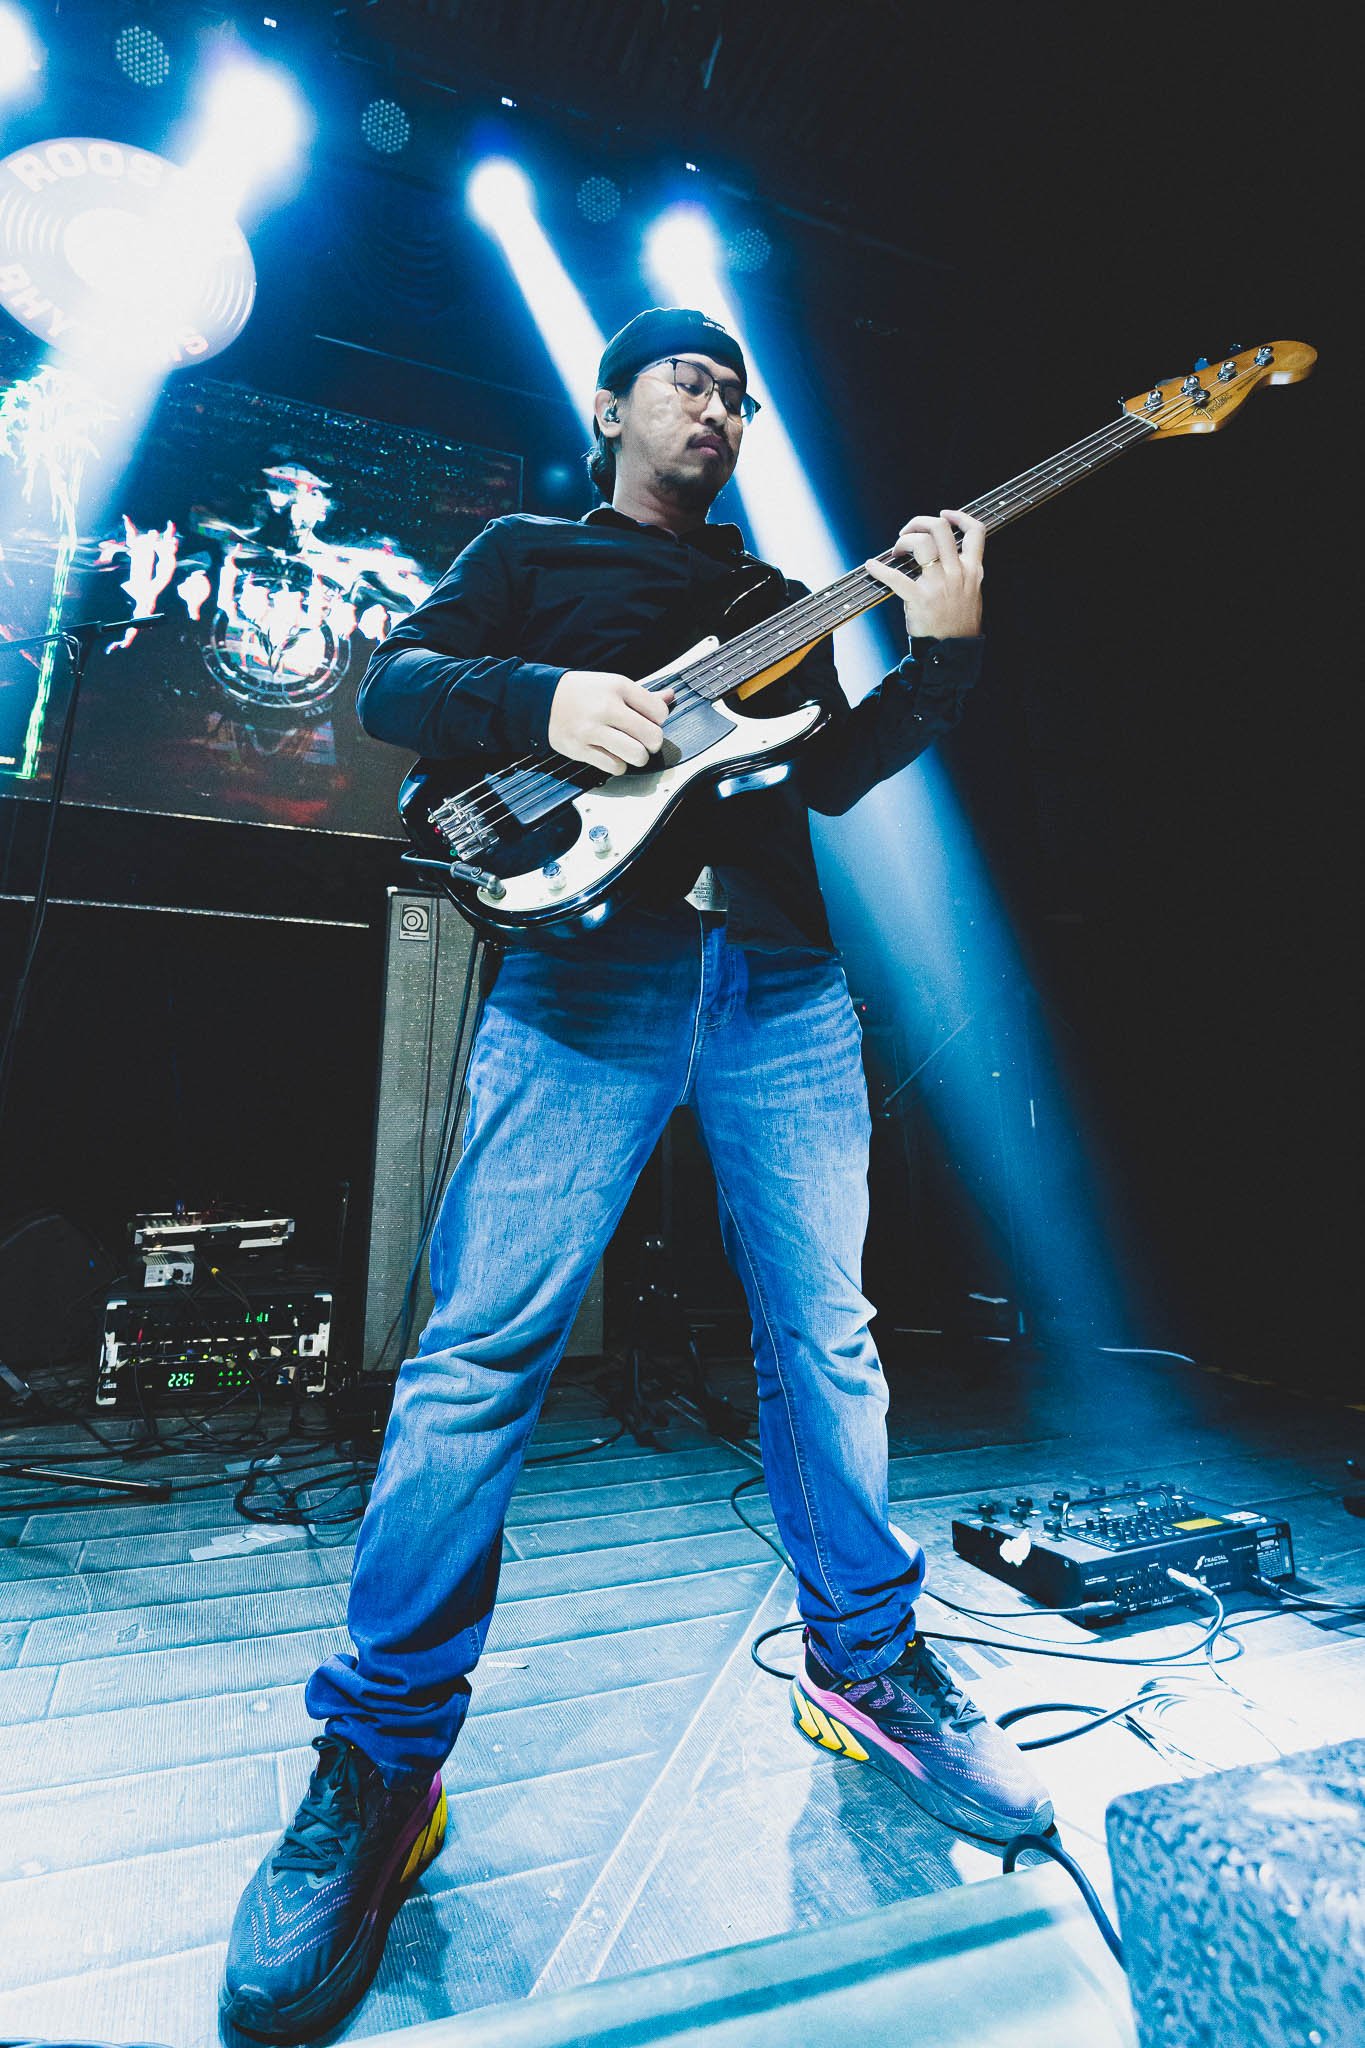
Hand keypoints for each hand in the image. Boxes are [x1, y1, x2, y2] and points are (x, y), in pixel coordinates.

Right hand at [548, 671, 673, 774]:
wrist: (541, 699)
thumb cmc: (581, 692)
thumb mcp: (612, 684)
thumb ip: (643, 695)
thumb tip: (670, 697)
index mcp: (618, 687)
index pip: (659, 712)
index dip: (659, 721)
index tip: (649, 721)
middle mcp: (606, 707)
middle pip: (652, 736)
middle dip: (652, 743)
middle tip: (645, 742)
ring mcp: (592, 730)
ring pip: (636, 755)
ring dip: (638, 757)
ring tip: (631, 751)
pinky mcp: (581, 749)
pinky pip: (614, 766)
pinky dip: (618, 765)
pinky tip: (613, 756)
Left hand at [888, 510, 984, 639]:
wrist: (954, 652)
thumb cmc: (958, 623)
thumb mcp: (972, 593)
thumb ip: (963, 572)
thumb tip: (945, 555)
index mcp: (972, 570)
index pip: (975, 532)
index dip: (959, 517)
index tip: (944, 515)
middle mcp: (957, 573)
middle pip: (940, 529)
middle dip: (919, 522)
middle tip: (908, 531)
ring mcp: (939, 585)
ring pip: (921, 543)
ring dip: (904, 540)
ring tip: (897, 550)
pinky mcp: (920, 599)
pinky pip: (896, 577)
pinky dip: (880, 569)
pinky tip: (872, 566)